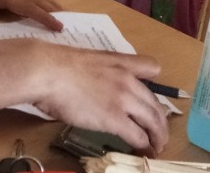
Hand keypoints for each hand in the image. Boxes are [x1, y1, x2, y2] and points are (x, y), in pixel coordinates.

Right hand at [28, 43, 168, 154]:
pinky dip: (144, 145)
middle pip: (155, 102)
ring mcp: (123, 99)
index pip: (152, 67)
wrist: (48, 72)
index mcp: (121, 62)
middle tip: (160, 134)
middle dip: (161, 122)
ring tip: (157, 146)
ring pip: (152, 120)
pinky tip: (144, 151)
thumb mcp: (88, 59)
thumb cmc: (58, 66)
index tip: (152, 100)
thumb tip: (98, 87)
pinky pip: (137, 135)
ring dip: (157, 136)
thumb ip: (102, 71)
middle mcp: (128, 80)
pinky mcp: (114, 119)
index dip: (153, 82)